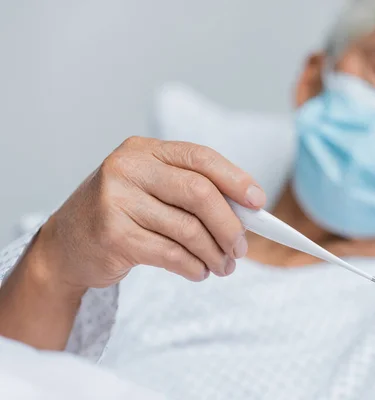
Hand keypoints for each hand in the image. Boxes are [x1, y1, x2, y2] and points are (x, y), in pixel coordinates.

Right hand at [31, 136, 265, 291]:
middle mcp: (127, 168)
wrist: (65, 246)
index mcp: (144, 150)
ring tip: (223, 266)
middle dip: (230, 224)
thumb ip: (191, 193)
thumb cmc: (121, 215)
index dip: (235, 179)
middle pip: (199, 193)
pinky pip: (170, 254)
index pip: (200, 158)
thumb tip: (247, 212)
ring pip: (188, 229)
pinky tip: (199, 272)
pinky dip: (193, 267)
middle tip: (242, 248)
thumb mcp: (151, 190)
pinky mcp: (112, 235)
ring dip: (214, 253)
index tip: (258, 202)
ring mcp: (116, 200)